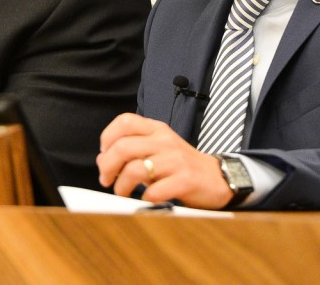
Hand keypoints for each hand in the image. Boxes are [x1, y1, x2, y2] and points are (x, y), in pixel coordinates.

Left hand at [96, 112, 233, 208]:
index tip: (104, 155)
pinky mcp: (185, 180)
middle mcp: (165, 140)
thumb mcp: (157, 149)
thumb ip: (132, 150)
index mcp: (157, 129)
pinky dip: (145, 198)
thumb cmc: (180, 165)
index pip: (125, 121)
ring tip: (123, 193)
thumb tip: (103, 160)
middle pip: (123, 147)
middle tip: (106, 179)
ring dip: (122, 186)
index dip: (107, 138)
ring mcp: (176, 159)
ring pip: (134, 170)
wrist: (216, 178)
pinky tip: (148, 198)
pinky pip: (154, 191)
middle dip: (107, 166)